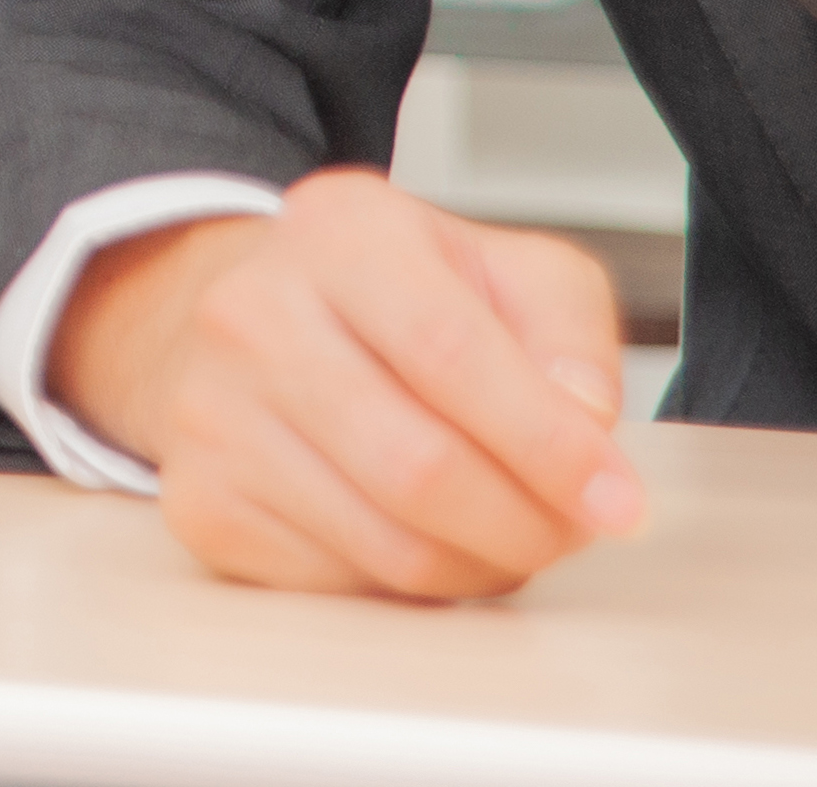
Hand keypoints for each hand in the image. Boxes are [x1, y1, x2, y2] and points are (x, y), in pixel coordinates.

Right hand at [48, 171, 645, 599]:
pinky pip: (341, 584)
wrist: (252, 323)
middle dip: (527, 524)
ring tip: (511, 532)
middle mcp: (253, 311)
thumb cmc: (393, 300)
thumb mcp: (501, 270)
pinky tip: (429, 537)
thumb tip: (583, 419)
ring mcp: (212, 411)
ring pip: (387, 543)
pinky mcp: (201, 500)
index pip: (450, 352)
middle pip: (417, 466)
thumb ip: (567, 331)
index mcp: (341, 231)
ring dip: (482, 564)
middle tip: (573, 530)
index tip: (615, 501)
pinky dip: (411, 584)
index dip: (546, 443)